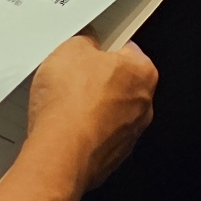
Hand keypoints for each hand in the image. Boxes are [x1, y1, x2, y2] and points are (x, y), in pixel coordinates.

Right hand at [25, 37, 156, 193]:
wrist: (58, 153)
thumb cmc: (70, 104)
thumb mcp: (71, 49)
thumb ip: (85, 42)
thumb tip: (84, 45)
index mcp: (143, 73)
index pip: (127, 51)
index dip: (103, 49)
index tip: (88, 51)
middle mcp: (142, 106)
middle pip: (117, 84)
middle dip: (95, 81)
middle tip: (71, 79)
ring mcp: (128, 136)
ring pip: (106, 113)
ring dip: (87, 109)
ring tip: (61, 106)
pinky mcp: (110, 159)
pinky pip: (94, 138)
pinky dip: (81, 133)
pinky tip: (62, 128)